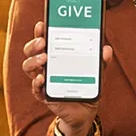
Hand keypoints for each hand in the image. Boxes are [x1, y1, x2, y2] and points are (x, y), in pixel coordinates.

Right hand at [19, 21, 113, 135]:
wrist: (86, 111)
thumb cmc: (86, 85)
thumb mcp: (96, 71)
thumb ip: (101, 61)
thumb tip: (106, 49)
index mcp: (55, 55)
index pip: (43, 40)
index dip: (40, 31)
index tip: (42, 24)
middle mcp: (46, 66)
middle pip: (30, 51)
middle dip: (33, 44)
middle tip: (43, 42)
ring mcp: (44, 80)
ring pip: (28, 67)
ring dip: (33, 61)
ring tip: (44, 58)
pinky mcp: (45, 95)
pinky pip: (36, 88)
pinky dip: (37, 83)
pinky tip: (43, 78)